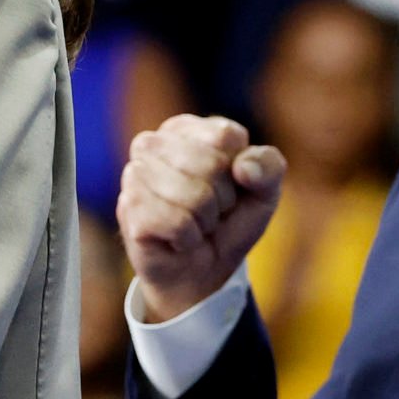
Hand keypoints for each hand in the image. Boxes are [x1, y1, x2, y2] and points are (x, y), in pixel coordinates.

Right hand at [117, 115, 284, 321]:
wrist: (204, 270)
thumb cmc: (229, 222)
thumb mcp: (264, 191)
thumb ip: (268, 166)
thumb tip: (243, 168)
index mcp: (185, 128)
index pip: (226, 136)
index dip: (240, 169)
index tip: (231, 185)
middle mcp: (153, 144)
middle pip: (210, 164)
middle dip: (223, 199)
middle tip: (211, 211)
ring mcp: (135, 175)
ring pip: (194, 195)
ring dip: (205, 220)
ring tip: (194, 224)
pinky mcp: (129, 210)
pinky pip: (178, 222)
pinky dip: (188, 238)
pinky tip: (178, 240)